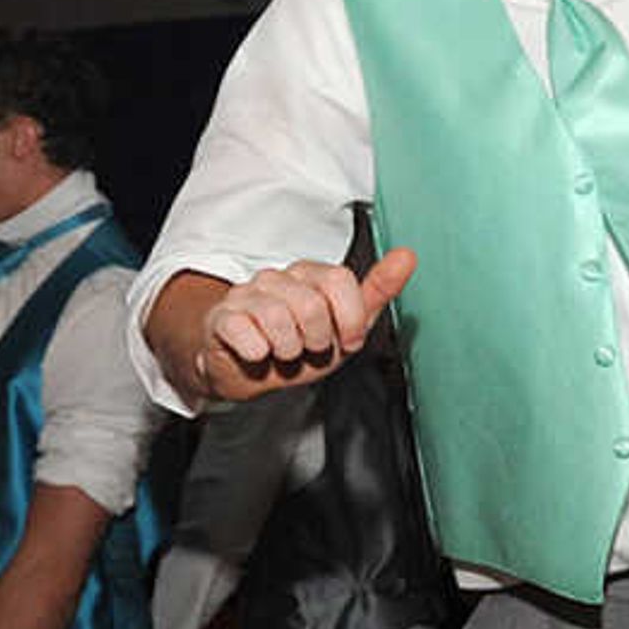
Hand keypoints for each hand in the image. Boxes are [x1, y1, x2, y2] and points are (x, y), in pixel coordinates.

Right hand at [190, 247, 415, 400]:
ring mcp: (245, 295)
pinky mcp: (220, 318)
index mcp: (310, 275)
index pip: (340, 280)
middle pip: (312, 304)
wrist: (251, 374)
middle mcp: (277, 277)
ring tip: (284, 353)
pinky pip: (242, 330)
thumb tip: (408, 255)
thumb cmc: (300, 347)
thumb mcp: (346, 327)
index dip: (351, 318)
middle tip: (309, 349)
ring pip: (278, 319)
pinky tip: (257, 354)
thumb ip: (377, 292)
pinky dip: (256, 352)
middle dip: (318, 340)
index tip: (349, 341)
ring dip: (288, 350)